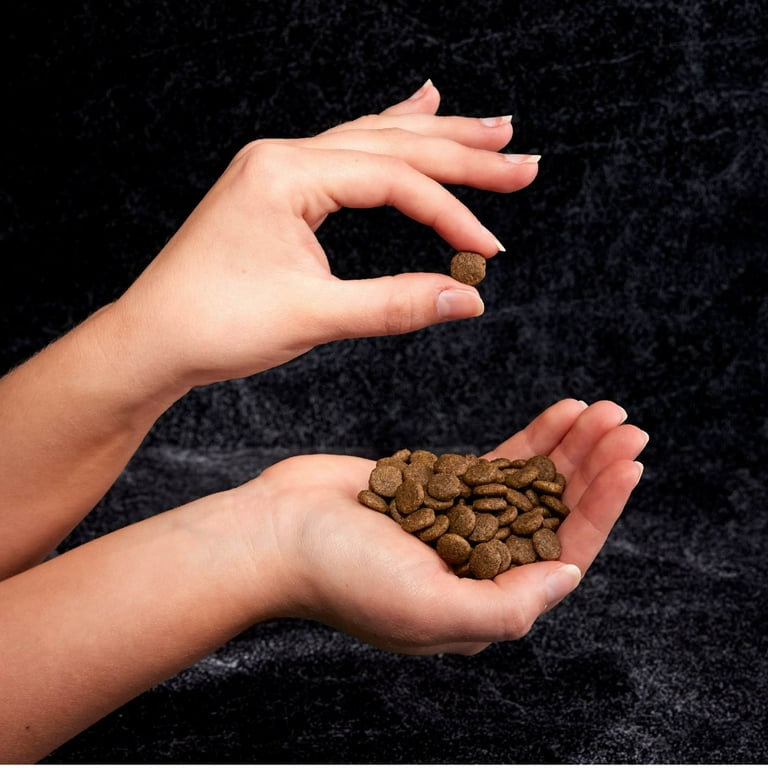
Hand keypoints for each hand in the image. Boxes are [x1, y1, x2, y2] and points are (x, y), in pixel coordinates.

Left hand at [107, 81, 538, 390]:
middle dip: (461, 153)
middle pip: (391, 144)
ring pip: (370, 142)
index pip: (394, 181)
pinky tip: (412, 112)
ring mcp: (278, 169)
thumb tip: (470, 299)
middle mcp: (283, 157)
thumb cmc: (214, 325)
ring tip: (484, 128)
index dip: (451, 214)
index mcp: (287, 173)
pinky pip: (344, 155)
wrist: (151, 339)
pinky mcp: (277, 190)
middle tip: (520, 158)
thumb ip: (396, 304)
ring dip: (432, 138)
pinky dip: (386, 139)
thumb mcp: (313, 316)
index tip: (489, 251)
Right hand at [235, 399, 647, 654]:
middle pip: (553, 513)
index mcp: (481, 604)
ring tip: (603, 409)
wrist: (275, 532)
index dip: (599, 510)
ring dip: (570, 446)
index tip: (627, 464)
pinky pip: (497, 461)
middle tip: (625, 424)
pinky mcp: (437, 486)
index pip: (560, 555)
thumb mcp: (426, 608)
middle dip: (592, 469)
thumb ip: (504, 605)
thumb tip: (568, 575)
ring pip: (531, 481)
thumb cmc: (339, 576)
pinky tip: (560, 411)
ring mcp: (458, 521)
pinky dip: (532, 436)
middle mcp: (478, 565)